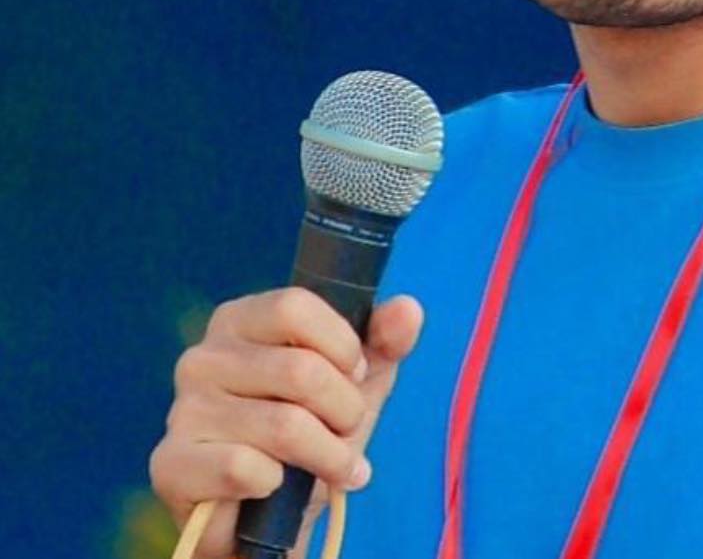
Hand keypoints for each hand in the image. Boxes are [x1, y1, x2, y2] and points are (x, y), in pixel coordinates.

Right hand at [149, 288, 422, 558]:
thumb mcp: (359, 381)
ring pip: (284, 425)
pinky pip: (247, 467)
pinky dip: (281, 483)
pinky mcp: (171, 464)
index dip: (341, 344)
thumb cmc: (313, 432)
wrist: (270, 518)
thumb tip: (409, 308)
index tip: (356, 372)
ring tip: (335, 464)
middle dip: (344, 410)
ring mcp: (182, 409)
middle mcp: (202, 355)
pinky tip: (281, 488)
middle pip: (299, 369)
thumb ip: (385, 339)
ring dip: (327, 453)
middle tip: (348, 430)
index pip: (295, 306)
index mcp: (241, 319)